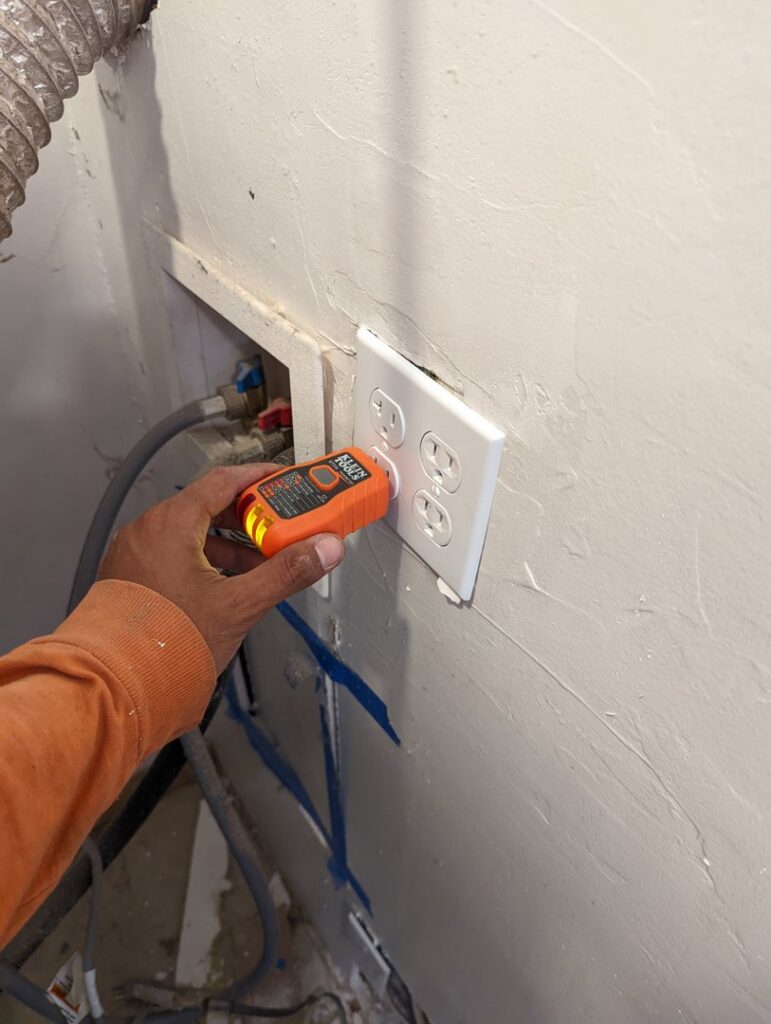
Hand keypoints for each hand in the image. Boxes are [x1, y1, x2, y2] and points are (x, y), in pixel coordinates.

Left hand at [98, 464, 344, 672]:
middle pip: (208, 506)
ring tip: (257, 567)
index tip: (284, 484)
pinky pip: (171, 554)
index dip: (259, 480)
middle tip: (279, 530)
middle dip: (248, 518)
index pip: (224, 481)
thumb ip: (285, 573)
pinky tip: (223, 587)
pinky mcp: (129, 577)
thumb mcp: (239, 605)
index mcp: (172, 523)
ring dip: (227, 544)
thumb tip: (324, 550)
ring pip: (190, 533)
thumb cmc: (165, 642)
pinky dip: (202, 561)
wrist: (116, 683)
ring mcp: (134, 553)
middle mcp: (148, 530)